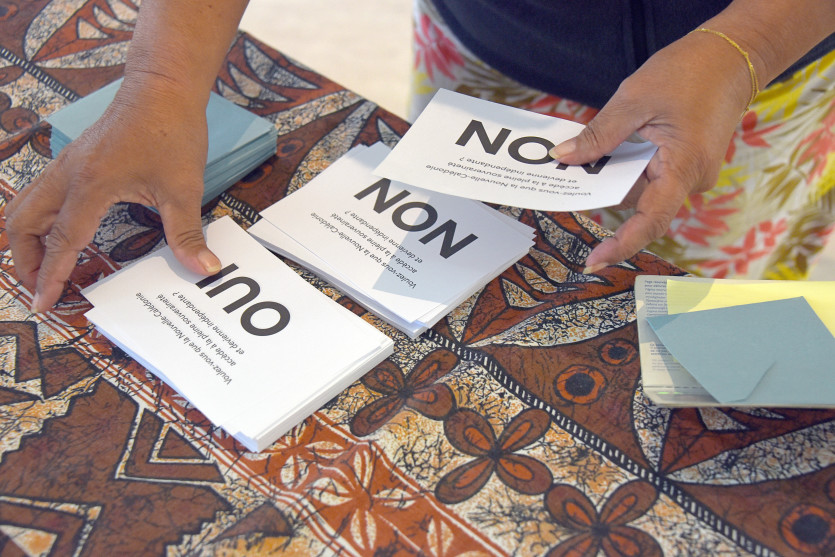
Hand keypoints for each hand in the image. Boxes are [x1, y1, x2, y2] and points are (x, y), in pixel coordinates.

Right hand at [6, 77, 220, 311]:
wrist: (163, 86)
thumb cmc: (171, 130)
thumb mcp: (184, 188)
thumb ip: (187, 233)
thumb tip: (203, 269)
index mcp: (90, 187)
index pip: (61, 242)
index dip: (50, 276)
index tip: (42, 303)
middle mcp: (68, 175)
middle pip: (24, 224)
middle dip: (25, 259)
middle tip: (38, 286)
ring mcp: (67, 164)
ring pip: (25, 206)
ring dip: (27, 238)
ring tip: (41, 265)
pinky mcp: (74, 158)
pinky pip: (41, 193)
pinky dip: (38, 218)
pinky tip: (58, 230)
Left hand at [549, 29, 753, 272]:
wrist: (733, 56)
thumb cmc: (690, 72)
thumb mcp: (635, 99)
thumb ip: (599, 134)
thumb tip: (564, 158)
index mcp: (684, 167)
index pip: (650, 220)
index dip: (621, 244)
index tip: (593, 261)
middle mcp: (691, 179)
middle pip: (637, 201)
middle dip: (601, 192)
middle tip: (564, 180)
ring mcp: (690, 173)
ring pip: (640, 188)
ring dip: (612, 174)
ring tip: (581, 155)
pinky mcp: (685, 164)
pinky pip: (649, 174)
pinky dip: (625, 165)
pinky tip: (606, 149)